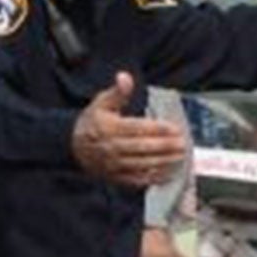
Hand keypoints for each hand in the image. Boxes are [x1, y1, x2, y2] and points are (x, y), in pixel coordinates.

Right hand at [71, 72, 187, 187]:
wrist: (74, 147)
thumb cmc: (92, 122)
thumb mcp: (101, 102)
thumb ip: (118, 92)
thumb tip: (125, 77)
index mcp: (109, 128)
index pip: (137, 128)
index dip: (157, 129)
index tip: (174, 128)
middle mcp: (112, 148)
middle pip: (142, 148)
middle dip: (165, 146)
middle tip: (182, 144)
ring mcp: (115, 165)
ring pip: (143, 164)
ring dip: (163, 161)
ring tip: (180, 156)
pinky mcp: (117, 177)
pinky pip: (138, 179)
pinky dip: (154, 177)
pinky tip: (168, 172)